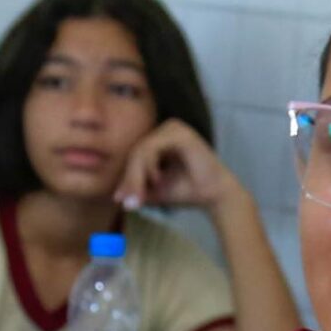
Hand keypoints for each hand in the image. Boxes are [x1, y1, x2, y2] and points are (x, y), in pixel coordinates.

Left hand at [116, 119, 242, 213]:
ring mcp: (173, 128)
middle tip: (127, 202)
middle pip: (136, 152)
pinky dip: (149, 166)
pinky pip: (152, 148)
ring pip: (141, 151)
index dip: (126, 178)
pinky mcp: (179, 132)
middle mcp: (166, 129)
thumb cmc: (187, 191)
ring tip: (139, 197)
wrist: (214, 196)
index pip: (135, 156)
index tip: (121, 200)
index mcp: (160, 139)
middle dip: (130, 179)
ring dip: (136, 176)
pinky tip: (156, 180)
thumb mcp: (155, 190)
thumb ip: (137, 189)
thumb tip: (116, 197)